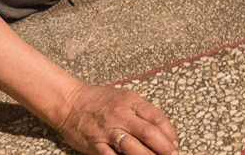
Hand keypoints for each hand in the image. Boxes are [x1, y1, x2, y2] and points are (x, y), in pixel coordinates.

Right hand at [54, 84, 177, 154]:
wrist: (69, 103)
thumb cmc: (99, 101)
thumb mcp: (124, 97)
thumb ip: (141, 111)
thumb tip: (161, 129)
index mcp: (131, 102)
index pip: (157, 117)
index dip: (169, 132)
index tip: (175, 143)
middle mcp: (121, 115)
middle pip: (149, 133)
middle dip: (164, 147)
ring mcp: (108, 131)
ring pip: (133, 147)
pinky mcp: (96, 145)